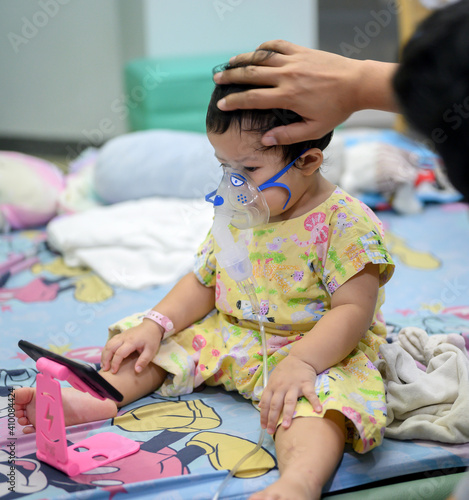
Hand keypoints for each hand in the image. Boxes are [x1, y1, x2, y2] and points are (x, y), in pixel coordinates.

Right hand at [101, 320, 162, 373]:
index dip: (115, 363)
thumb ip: (144, 361)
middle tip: (105, 369)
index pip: (119, 353)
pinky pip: (110, 341)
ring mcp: (121, 335)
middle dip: (105, 359)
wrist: (152, 325)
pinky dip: (106, 349)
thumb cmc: (152, 339)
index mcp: (131, 342)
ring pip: (108, 344)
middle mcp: (124, 338)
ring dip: (104, 354)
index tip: (114, 371)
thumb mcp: (151, 350)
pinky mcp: (121, 335)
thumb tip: (137, 371)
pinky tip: (106, 356)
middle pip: (110, 347)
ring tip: (104, 365)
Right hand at [214, 40, 363, 143]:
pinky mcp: (302, 51)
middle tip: (217, 78)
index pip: (253, 98)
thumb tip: (264, 139)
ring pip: (260, 57)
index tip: (222, 104)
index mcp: (288, 96)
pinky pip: (277, 45)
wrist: (357, 84)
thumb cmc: (336, 110)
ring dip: (242, 59)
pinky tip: (256, 52)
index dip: (234, 101)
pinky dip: (263, 47)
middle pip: (251, 74)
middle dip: (231, 77)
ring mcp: (294, 60)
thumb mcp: (313, 129)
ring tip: (229, 63)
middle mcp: (287, 76)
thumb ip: (287, 135)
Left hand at [259, 353, 321, 434]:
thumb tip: (259, 406)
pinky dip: (314, 402)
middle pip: (275, 404)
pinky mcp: (306, 384)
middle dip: (272, 419)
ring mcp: (294, 386)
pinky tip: (318, 410)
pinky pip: (310, 394)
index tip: (263, 427)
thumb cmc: (285, 371)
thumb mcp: (273, 379)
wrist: (300, 358)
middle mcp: (281, 387)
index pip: (265, 403)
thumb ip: (268, 392)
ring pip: (289, 401)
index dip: (263, 415)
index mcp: (272, 386)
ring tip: (285, 426)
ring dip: (287, 414)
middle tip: (271, 431)